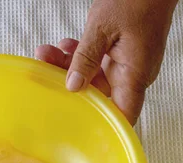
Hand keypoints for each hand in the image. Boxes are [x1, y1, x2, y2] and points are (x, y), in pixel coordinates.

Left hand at [36, 0, 177, 124]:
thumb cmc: (137, 0)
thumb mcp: (102, 28)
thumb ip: (85, 58)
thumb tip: (72, 86)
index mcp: (135, 75)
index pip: (122, 117)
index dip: (104, 129)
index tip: (77, 130)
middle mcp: (133, 75)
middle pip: (99, 94)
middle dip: (70, 84)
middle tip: (45, 69)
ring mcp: (127, 64)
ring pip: (93, 76)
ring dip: (70, 65)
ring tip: (47, 52)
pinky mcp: (122, 53)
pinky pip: (97, 62)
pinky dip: (81, 55)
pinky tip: (65, 45)